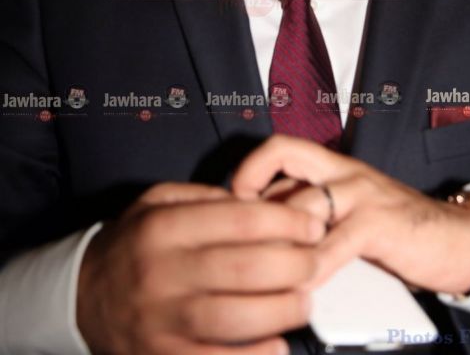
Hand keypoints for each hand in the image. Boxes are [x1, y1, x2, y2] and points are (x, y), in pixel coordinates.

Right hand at [77, 181, 324, 354]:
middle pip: (243, 268)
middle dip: (293, 264)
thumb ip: (205, 198)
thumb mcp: (158, 202)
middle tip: (316, 261)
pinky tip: (278, 345)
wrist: (84, 296)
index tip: (312, 223)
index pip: (238, 220)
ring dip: (282, 310)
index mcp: (163, 227)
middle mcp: (161, 272)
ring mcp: (161, 320)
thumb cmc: (135, 243)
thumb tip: (261, 204)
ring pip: (235, 317)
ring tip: (304, 300)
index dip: (285, 221)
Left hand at [232, 135, 469, 294]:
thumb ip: (310, 210)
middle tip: (236, 231)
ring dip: (279, 238)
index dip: (249, 171)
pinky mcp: (381, 223)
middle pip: (286, 155)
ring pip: (304, 203)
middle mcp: (344, 171)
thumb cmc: (394, 228)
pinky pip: (336, 243)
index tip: (229, 205)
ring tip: (263, 267)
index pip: (279, 149)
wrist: (456, 238)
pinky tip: (303, 286)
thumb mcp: (347, 210)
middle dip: (252, 193)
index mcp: (333, 166)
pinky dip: (314, 266)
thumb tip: (259, 225)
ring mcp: (362, 193)